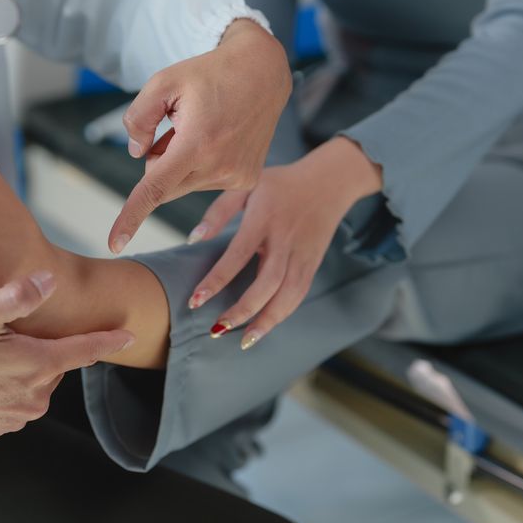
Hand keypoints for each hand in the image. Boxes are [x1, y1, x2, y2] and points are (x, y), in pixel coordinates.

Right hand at [0, 272, 134, 437]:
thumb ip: (18, 296)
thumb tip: (50, 282)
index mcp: (33, 367)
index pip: (83, 351)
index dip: (108, 340)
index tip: (129, 334)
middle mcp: (29, 397)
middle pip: (56, 364)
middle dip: (43, 346)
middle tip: (6, 330)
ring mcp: (12, 416)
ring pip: (36, 382)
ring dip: (23, 366)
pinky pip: (15, 400)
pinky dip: (7, 385)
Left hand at [108, 19, 290, 253]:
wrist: (262, 72)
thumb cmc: (209, 73)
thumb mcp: (162, 82)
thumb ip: (138, 119)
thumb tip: (139, 155)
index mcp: (196, 144)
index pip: (153, 188)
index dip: (130, 217)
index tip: (114, 244)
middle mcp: (219, 167)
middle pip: (164, 185)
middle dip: (159, 161)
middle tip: (175, 126)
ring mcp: (236, 177)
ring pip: (184, 185)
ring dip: (182, 162)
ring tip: (203, 127)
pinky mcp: (247, 180)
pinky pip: (206, 183)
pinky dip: (202, 165)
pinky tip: (218, 137)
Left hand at [186, 137, 382, 349]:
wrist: (329, 182)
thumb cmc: (280, 184)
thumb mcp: (246, 185)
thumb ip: (218, 212)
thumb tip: (193, 240)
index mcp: (265, 217)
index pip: (238, 254)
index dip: (217, 279)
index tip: (196, 300)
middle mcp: (286, 239)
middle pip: (268, 282)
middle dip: (243, 310)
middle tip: (217, 328)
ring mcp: (303, 254)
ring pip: (288, 295)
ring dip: (266, 321)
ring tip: (243, 340)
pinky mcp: (313, 264)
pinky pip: (298, 295)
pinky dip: (282, 314)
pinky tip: (263, 328)